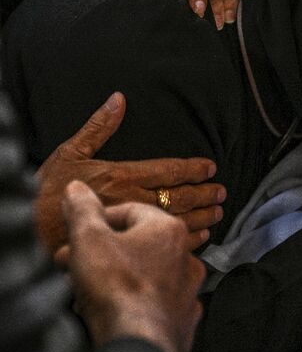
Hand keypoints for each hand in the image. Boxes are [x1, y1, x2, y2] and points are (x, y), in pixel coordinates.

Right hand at [35, 92, 224, 253]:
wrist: (30, 236)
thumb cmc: (45, 193)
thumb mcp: (68, 153)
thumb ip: (98, 127)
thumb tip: (118, 100)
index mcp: (124, 177)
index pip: (170, 170)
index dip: (194, 169)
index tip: (210, 168)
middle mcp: (135, 202)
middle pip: (181, 197)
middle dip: (205, 194)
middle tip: (221, 192)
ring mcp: (135, 230)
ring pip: (181, 223)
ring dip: (203, 217)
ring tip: (218, 213)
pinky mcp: (131, 251)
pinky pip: (167, 249)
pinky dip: (191, 242)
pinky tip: (202, 237)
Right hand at [55, 181, 205, 351]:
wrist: (139, 343)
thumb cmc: (117, 286)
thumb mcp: (89, 238)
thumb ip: (83, 209)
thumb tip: (77, 188)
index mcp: (169, 230)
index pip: (130, 211)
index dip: (96, 220)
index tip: (74, 234)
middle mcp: (187, 256)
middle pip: (137, 245)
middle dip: (100, 252)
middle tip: (70, 263)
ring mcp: (188, 290)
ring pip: (146, 275)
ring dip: (115, 278)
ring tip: (83, 290)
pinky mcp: (183, 318)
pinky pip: (154, 303)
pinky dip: (132, 303)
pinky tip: (110, 312)